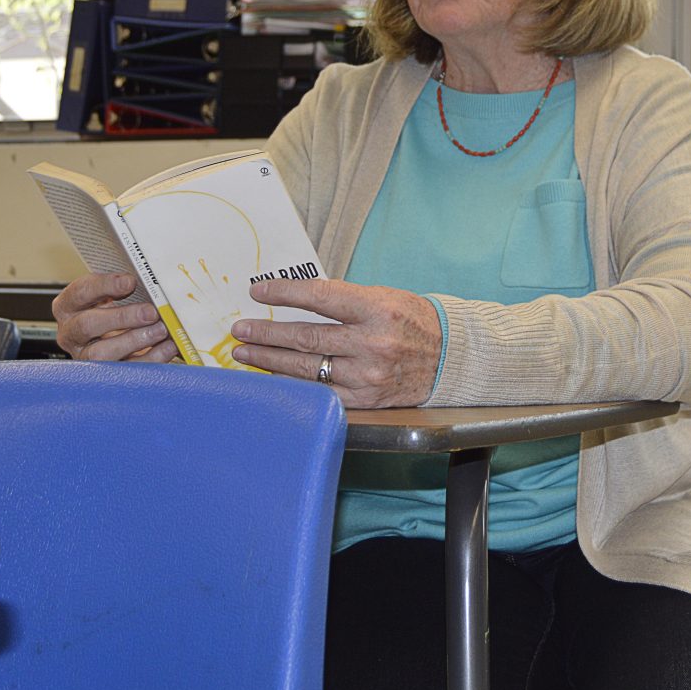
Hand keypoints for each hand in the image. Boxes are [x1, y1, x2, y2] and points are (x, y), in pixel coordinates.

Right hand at [52, 272, 177, 362]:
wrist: (113, 341)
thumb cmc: (113, 311)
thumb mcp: (111, 296)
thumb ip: (122, 287)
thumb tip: (149, 283)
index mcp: (68, 307)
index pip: (80, 292)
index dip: (105, 286)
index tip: (131, 282)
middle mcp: (70, 333)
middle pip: (88, 325)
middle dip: (122, 317)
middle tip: (150, 312)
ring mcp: (84, 357)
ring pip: (101, 353)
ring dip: (134, 340)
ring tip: (160, 330)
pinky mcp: (103, 376)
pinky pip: (124, 371)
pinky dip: (150, 359)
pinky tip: (167, 347)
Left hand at [230, 279, 441, 407]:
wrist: (450, 358)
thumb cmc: (413, 321)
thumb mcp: (383, 297)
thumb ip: (343, 300)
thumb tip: (295, 300)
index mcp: (376, 308)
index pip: (319, 297)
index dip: (284, 293)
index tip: (257, 291)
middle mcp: (371, 342)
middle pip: (305, 336)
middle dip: (266, 333)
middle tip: (240, 329)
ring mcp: (368, 375)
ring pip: (306, 367)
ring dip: (270, 359)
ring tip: (245, 352)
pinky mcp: (366, 398)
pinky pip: (320, 391)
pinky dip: (292, 384)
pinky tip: (272, 376)